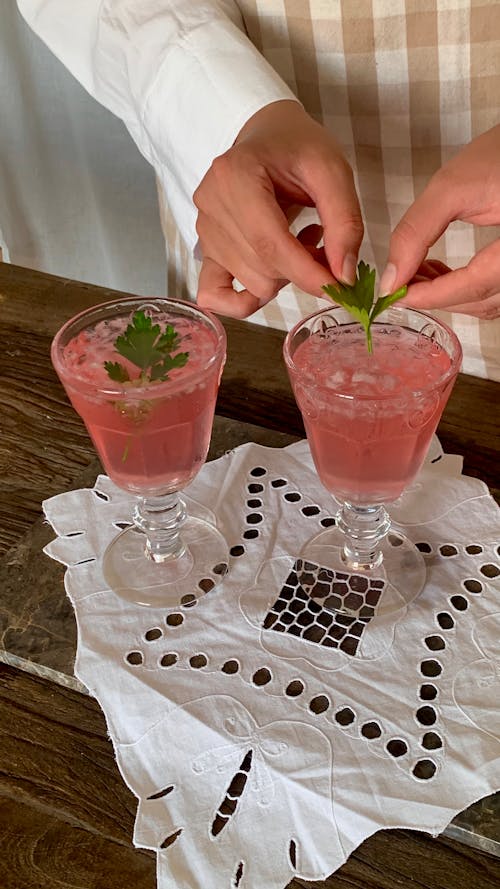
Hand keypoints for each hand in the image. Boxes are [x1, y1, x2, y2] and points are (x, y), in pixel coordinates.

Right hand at [194, 100, 362, 316]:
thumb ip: (345, 222)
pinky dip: (246, 301)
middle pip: (262, 270)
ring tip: (299, 242)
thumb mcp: (332, 171)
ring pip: (251, 284)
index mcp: (235, 176)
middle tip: (323, 244)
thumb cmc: (297, 148)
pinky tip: (273, 277)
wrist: (267, 136)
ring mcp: (204, 230)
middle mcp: (210, 204)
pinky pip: (214, 295)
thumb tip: (344, 276)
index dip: (307, 272)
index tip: (339, 287)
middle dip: (301, 272)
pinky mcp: (205, 250)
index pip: (269, 243)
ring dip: (285, 277)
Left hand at [380, 125, 499, 319]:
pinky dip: (464, 289)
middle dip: (436, 297)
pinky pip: (493, 289)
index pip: (472, 287)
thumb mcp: (452, 188)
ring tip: (415, 274)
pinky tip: (439, 271)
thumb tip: (390, 279)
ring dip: (449, 295)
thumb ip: (416, 232)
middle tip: (398, 284)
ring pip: (486, 301)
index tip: (393, 295)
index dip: (430, 296)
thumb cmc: (499, 155)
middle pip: (479, 301)